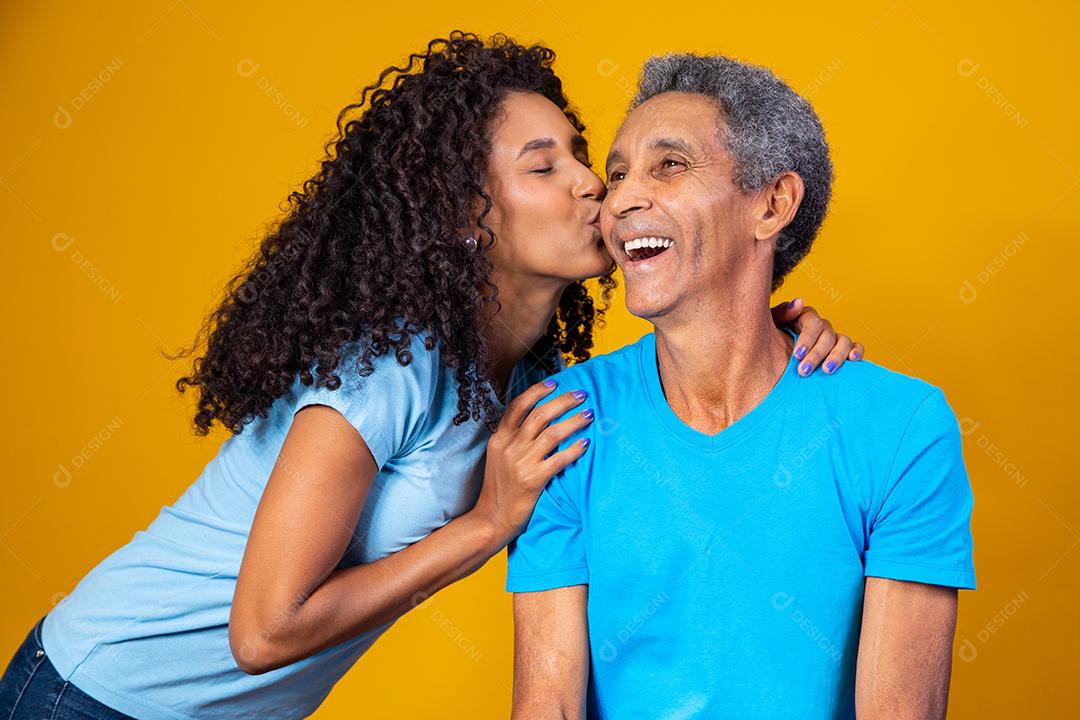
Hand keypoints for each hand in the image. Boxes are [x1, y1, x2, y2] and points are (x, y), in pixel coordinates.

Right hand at [471, 379, 593, 544]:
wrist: (490, 520)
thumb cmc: (498, 490)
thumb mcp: (497, 458)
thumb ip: (512, 440)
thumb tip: (537, 422)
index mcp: (499, 439)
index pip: (518, 406)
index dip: (537, 392)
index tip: (554, 383)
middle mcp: (509, 447)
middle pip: (539, 415)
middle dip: (563, 401)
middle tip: (582, 395)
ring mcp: (520, 463)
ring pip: (552, 433)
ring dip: (574, 421)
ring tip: (590, 415)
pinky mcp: (533, 480)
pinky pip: (559, 459)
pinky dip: (574, 449)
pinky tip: (586, 444)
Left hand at [771, 297, 864, 375]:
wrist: (771, 359)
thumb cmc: (767, 340)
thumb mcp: (770, 325)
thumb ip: (782, 313)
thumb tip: (799, 302)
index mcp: (804, 318)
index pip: (812, 323)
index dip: (807, 339)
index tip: (797, 355)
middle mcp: (821, 327)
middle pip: (827, 335)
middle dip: (816, 354)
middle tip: (804, 371)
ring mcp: (833, 338)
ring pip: (843, 341)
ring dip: (836, 356)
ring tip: (826, 370)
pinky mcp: (843, 351)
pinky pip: (855, 347)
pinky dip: (857, 351)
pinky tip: (853, 360)